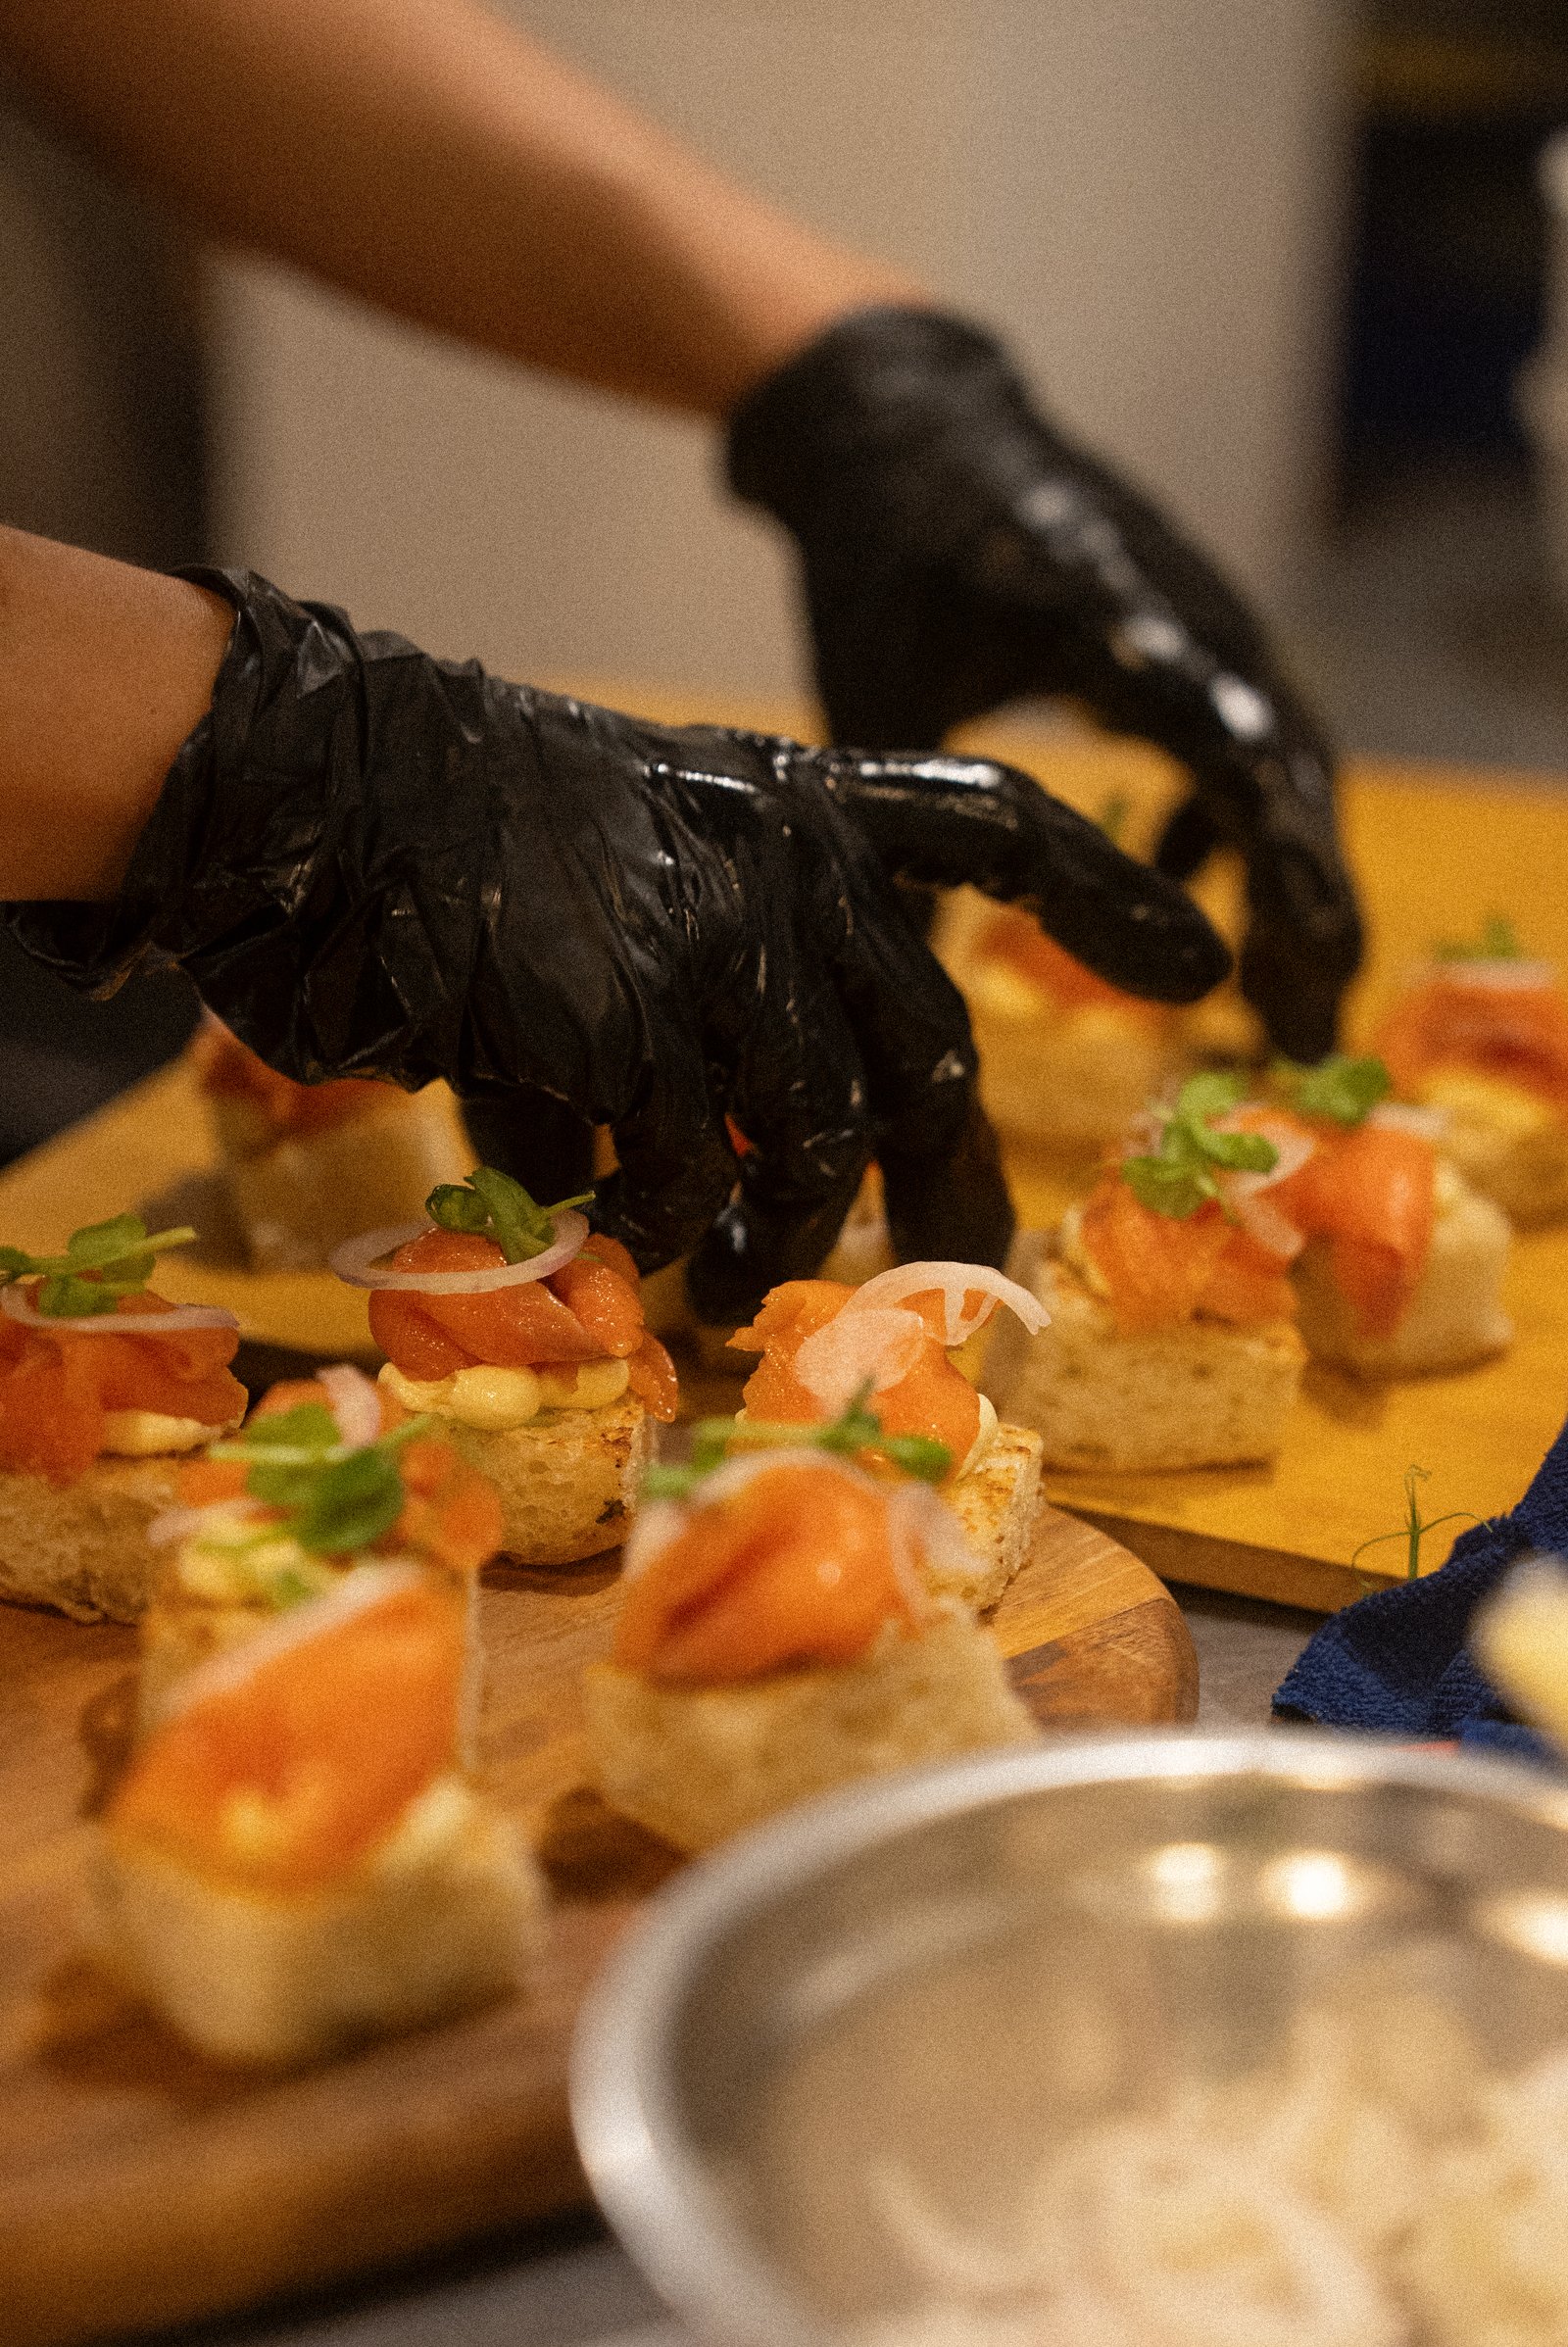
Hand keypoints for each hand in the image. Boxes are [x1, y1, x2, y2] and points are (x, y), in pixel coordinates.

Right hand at [5, 572, 1226, 1321]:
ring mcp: (728, 939)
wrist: (340, 789)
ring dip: (781, 1241)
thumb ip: (741, 981)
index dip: (1103, 897)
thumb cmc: (479, 835)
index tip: (1195, 969)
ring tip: (737, 1288)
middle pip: (929, 1054)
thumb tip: (775, 1163)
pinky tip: (624, 1248)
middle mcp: (795, 864)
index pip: (996, 827)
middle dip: (945, 1188)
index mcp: (809, 803)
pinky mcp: (645, 1021)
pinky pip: (684, 1174)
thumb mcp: (650, 855)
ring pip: (816, 1142)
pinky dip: (658, 1232)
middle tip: (959, 1270)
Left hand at [728, 306, 1361, 1062]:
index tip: (1301, 971)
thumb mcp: (879, 698)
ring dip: (1284, 877)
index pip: (1241, 759)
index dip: (1281, 873)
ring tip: (1273, 997)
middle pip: (1290, 775)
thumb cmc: (881, 552)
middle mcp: (1191, 619)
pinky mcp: (1187, 632)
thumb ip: (903, 830)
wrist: (902, 419)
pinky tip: (1185, 869)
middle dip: (1305, 913)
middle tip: (1300, 1038)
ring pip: (1281, 761)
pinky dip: (1233, 815)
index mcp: (1121, 627)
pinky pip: (1243, 734)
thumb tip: (899, 974)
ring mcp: (1202, 619)